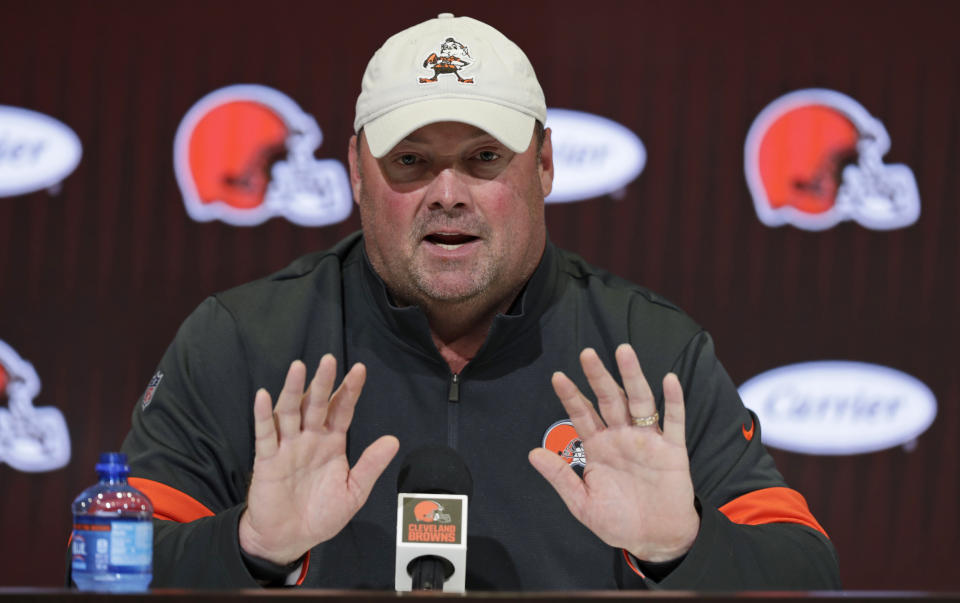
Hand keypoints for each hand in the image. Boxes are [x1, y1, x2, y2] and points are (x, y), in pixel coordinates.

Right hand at [238, 355, 398, 564]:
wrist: (290, 539)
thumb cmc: (321, 515)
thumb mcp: (353, 491)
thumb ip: (370, 465)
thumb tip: (393, 440)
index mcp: (332, 443)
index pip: (342, 410)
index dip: (350, 390)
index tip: (360, 370)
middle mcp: (310, 439)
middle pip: (316, 404)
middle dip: (323, 382)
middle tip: (329, 360)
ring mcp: (288, 446)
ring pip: (290, 411)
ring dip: (292, 389)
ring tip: (298, 367)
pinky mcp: (267, 459)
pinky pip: (265, 434)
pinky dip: (262, 415)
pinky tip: (263, 396)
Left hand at [528, 344, 698, 562]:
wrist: (656, 541)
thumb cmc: (619, 522)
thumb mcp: (583, 503)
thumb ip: (561, 477)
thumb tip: (533, 454)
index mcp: (599, 447)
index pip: (582, 415)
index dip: (570, 396)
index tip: (558, 376)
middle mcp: (622, 437)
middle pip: (609, 399)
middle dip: (598, 376)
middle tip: (587, 353)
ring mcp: (648, 441)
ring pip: (639, 402)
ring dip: (632, 376)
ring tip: (624, 351)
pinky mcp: (673, 450)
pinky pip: (674, 421)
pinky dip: (673, 401)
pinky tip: (669, 380)